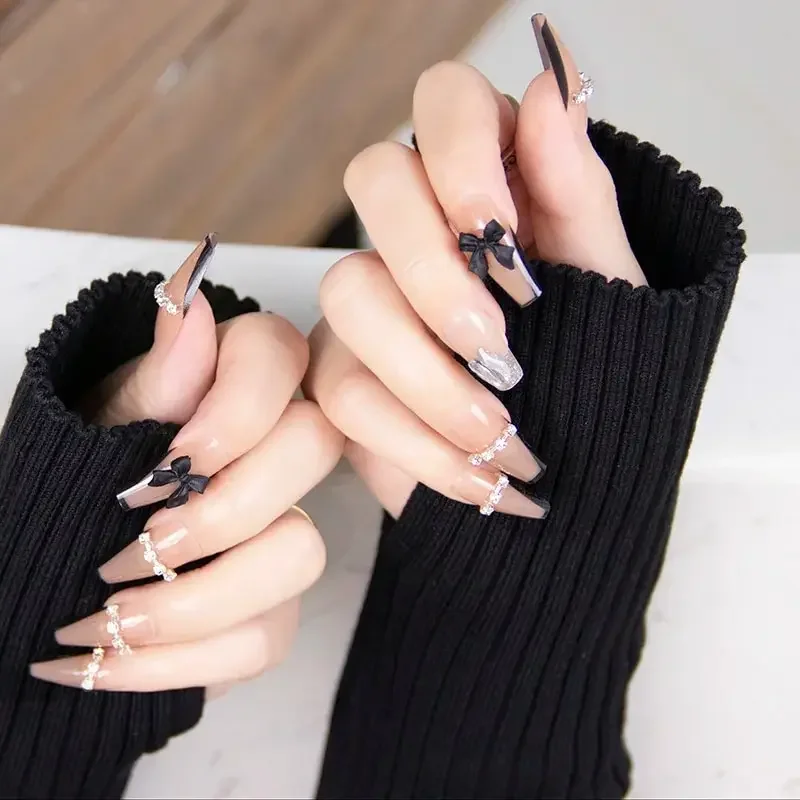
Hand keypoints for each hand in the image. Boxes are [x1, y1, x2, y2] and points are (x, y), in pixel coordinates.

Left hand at [31, 237, 343, 691]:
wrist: (51, 573)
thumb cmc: (77, 481)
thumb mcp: (96, 424)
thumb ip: (155, 374)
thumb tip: (188, 293)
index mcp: (227, 385)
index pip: (279, 353)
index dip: (242, 405)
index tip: (174, 456)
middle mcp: (271, 451)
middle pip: (314, 448)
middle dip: (221, 509)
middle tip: (135, 544)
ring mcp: (281, 530)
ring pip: (301, 554)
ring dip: (195, 600)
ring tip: (109, 615)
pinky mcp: (271, 606)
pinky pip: (265, 638)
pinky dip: (178, 662)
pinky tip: (110, 661)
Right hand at [304, 16, 644, 518]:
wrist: (568, 468)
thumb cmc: (593, 361)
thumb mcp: (606, 281)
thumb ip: (576, 190)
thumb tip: (550, 85)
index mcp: (489, 181)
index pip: (446, 103)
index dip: (460, 154)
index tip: (496, 230)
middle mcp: (417, 226)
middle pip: (375, 178)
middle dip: (435, 272)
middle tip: (499, 349)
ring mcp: (369, 298)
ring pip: (349, 293)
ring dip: (429, 377)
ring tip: (501, 433)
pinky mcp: (343, 371)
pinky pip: (349, 392)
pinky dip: (420, 444)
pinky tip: (477, 473)